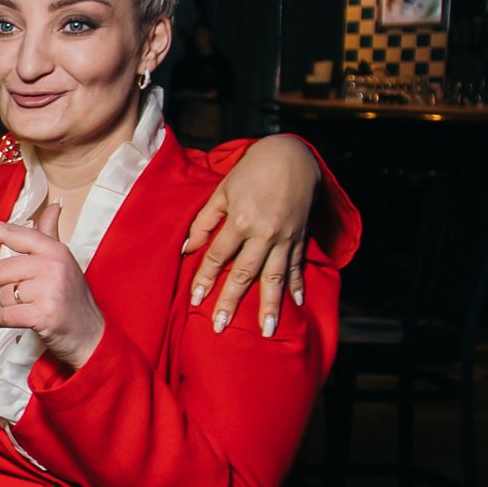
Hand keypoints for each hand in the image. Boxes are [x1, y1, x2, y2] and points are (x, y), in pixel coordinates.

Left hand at [0, 202, 104, 369]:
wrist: (91, 335)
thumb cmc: (71, 297)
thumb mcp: (64, 261)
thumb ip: (50, 234)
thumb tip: (53, 206)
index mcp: (52, 249)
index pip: (9, 232)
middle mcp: (52, 264)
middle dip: (4, 287)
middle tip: (27, 296)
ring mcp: (49, 288)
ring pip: (0, 294)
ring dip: (8, 306)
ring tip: (31, 309)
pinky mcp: (44, 313)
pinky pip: (3, 315)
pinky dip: (3, 321)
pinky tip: (20, 322)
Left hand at [182, 135, 318, 335]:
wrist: (293, 155)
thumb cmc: (252, 171)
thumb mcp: (222, 191)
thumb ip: (204, 222)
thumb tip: (187, 249)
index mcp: (241, 221)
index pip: (218, 257)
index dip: (205, 279)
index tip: (195, 301)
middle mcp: (264, 233)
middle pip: (245, 274)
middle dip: (232, 302)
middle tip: (221, 327)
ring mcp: (285, 237)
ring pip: (275, 277)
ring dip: (270, 305)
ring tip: (267, 330)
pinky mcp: (301, 236)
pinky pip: (298, 265)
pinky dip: (298, 284)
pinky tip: (296, 303)